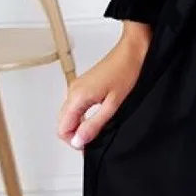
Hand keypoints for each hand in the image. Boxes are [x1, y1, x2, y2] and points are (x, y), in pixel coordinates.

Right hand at [57, 34, 148, 150]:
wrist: (133, 50)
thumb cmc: (127, 71)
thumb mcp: (114, 104)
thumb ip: (94, 124)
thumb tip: (79, 141)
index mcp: (77, 96)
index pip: (62, 129)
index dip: (75, 142)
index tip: (89, 145)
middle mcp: (73, 90)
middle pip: (63, 123)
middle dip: (76, 135)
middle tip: (94, 140)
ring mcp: (78, 86)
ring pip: (69, 115)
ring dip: (80, 125)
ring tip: (98, 128)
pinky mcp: (85, 85)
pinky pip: (76, 106)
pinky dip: (83, 115)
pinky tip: (98, 116)